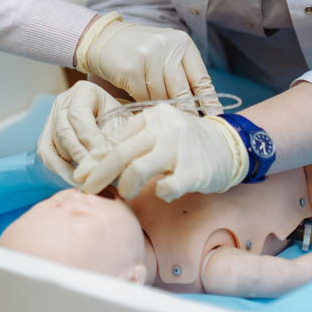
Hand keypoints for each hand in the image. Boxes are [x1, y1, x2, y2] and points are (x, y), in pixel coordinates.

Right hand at [37, 81, 122, 184]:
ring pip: (54, 145)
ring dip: (71, 165)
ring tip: (89, 181)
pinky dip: (60, 170)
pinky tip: (76, 181)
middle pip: (64, 132)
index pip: (79, 116)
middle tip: (94, 175)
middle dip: (80, 156)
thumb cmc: (121, 122)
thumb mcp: (121, 124)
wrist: (113, 124)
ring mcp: (51, 119)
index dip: (90, 139)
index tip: (103, 158)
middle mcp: (63, 103)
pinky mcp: (46, 137)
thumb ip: (112, 138)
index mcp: (83, 92)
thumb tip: (106, 159)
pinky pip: (47, 155)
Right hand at [74, 12, 219, 108]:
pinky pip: (144, 98)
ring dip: (161, 109)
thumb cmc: (140, 51)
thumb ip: (182, 74)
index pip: (202, 78)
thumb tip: (202, 107)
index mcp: (183, 43)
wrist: (103, 38)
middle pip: (183, 91)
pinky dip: (144, 105)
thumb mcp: (166, 54)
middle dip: (186, 112)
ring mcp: (149, 56)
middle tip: (187, 127)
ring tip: (161, 117)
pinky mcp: (131, 68)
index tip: (216, 119)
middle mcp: (168, 47)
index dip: (209, 102)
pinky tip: (142, 107)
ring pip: (163, 97)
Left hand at [74, 104, 247, 201]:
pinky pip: (166, 187)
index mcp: (152, 117)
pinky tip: (162, 193)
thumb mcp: (160, 132)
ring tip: (125, 194)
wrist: (229, 145)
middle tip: (87, 189)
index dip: (95, 158)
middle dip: (98, 174)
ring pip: (137, 170)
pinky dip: (159, 193)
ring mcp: (179, 148)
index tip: (81, 173)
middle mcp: (164, 128)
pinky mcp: (193, 170)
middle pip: (120, 153)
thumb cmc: (187, 143)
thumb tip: (97, 164)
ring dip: (126, 186)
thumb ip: (134, 142)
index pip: (115, 138)